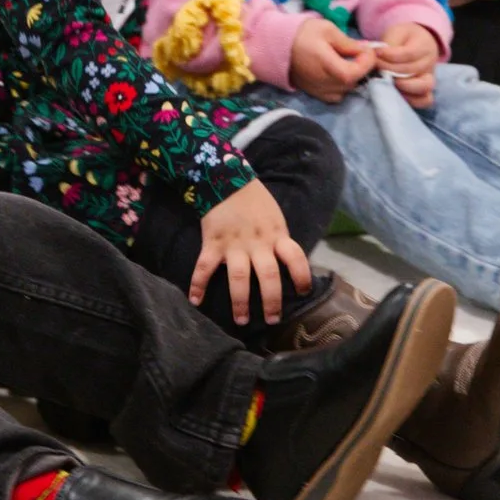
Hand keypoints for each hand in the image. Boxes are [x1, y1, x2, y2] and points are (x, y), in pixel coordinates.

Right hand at [194, 175, 310, 325]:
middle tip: (272, 320)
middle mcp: (257, 243)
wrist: (226, 179)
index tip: (303, 292)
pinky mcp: (213, 243)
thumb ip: (280, 241)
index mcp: (276, 235)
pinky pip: (204, 267)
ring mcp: (234, 244)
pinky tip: (195, 301)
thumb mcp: (275, 219)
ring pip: (239, 277)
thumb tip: (289, 266)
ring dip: (240, 301)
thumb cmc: (255, 202)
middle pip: (268, 275)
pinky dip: (198, 284)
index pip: (295, 257)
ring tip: (241, 321)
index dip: (302, 275)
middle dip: (271, 301)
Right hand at [288, 16, 378, 99]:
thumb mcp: (328, 30)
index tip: (367, 49)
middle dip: (362, 68)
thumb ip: (348, 43)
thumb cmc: (302, 33)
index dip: (367, 62)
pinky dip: (342, 86)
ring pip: (346, 91)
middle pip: (353, 83)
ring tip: (349, 62)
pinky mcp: (314, 93)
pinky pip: (335, 96)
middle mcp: (323, 83)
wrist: (277, 45)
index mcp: (327, 66)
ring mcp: (318, 91)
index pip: (356, 73)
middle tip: (360, 53)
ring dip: (352, 78)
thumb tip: (366, 50)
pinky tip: (338, 72)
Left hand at [372, 19, 439, 109]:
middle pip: (412, 70)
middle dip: (389, 70)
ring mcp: (429, 78)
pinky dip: (412, 99)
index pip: (409, 54)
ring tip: (387, 82)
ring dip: (403, 86)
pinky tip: (395, 93)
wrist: (416, 43)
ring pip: (423, 87)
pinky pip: (425, 100)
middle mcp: (430, 63)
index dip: (390, 55)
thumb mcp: (396, 33)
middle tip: (376, 67)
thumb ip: (389, 44)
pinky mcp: (425, 91)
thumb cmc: (403, 38)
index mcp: (424, 45)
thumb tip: (377, 57)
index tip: (376, 53)